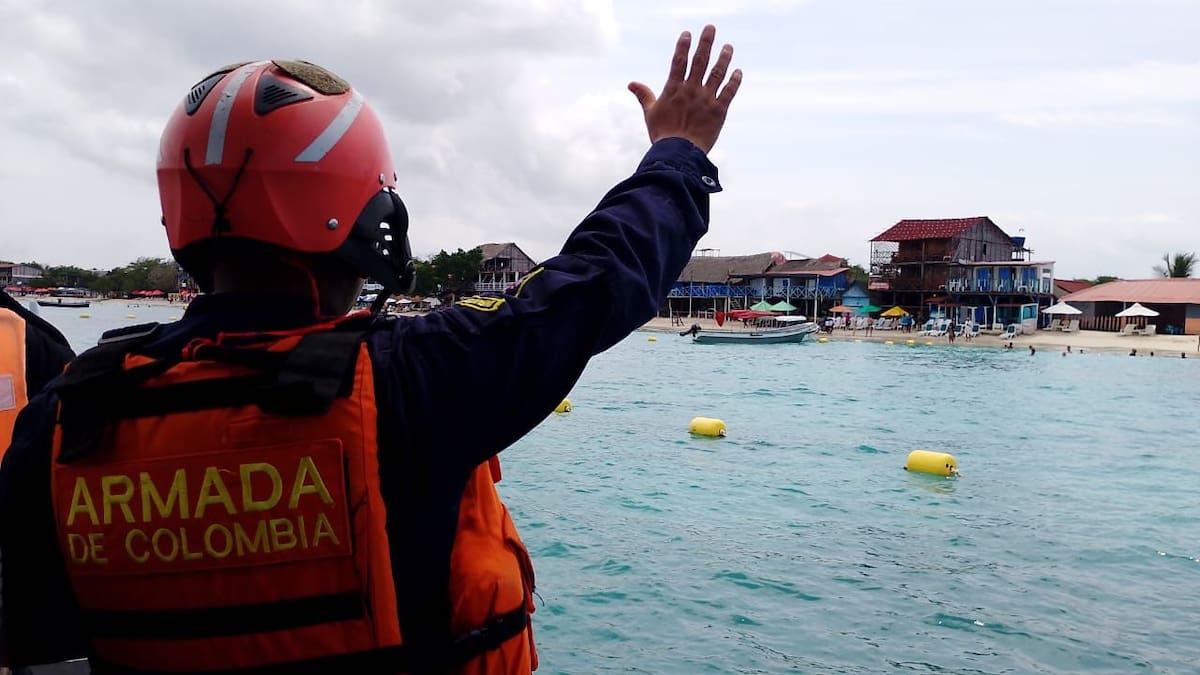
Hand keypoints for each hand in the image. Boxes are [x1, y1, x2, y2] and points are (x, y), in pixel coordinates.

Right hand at [628, 24, 741, 153]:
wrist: (679, 153)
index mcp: (674, 89)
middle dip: (706, 43)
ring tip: (728, 47)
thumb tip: (631, 83)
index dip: (683, 46)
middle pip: (700, 61)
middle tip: (710, 28)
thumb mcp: (650, 113)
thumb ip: (643, 95)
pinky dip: (734, 81)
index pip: (679, 61)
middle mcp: (691, 90)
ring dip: (723, 58)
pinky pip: (729, 92)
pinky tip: (738, 72)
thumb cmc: (663, 134)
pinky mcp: (719, 110)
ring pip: (717, 73)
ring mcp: (706, 99)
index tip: (688, 34)